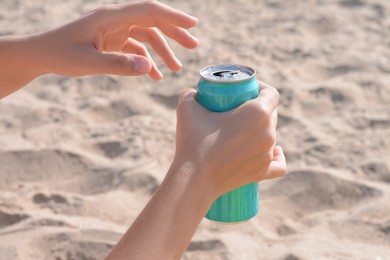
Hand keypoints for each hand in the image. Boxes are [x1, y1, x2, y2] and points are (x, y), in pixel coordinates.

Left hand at [29, 0, 197, 79]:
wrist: (40, 55)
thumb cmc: (60, 55)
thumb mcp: (88, 63)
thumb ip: (119, 65)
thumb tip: (150, 68)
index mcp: (110, 17)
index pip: (148, 11)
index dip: (173, 16)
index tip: (193, 25)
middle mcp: (115, 20)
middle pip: (152, 21)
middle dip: (174, 33)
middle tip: (193, 46)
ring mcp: (114, 30)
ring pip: (146, 35)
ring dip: (162, 50)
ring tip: (176, 68)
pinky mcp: (111, 41)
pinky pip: (135, 48)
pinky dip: (146, 60)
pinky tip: (153, 75)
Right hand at [172, 82, 286, 197]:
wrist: (194, 179)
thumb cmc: (193, 141)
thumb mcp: (187, 108)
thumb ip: (189, 94)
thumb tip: (193, 93)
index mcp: (258, 112)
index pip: (271, 93)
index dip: (261, 87)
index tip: (246, 90)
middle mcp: (268, 133)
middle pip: (271, 114)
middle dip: (258, 108)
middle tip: (239, 109)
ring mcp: (266, 154)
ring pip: (272, 135)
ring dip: (261, 130)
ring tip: (243, 130)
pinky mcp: (262, 172)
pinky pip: (278, 164)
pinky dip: (277, 156)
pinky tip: (274, 151)